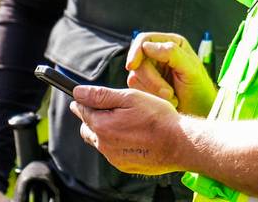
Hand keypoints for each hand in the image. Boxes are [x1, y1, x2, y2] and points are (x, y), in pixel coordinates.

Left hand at [70, 84, 186, 175]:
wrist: (179, 143)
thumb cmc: (158, 117)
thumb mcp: (130, 97)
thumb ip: (101, 95)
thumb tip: (78, 92)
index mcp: (102, 125)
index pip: (81, 109)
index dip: (85, 100)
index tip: (90, 96)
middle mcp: (104, 144)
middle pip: (87, 126)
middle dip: (95, 116)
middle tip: (115, 108)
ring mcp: (113, 157)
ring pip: (99, 140)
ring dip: (106, 130)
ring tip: (128, 122)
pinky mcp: (123, 165)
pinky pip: (112, 151)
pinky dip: (117, 142)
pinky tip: (134, 135)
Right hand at [126, 32, 217, 116]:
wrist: (200, 112)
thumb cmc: (200, 90)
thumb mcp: (190, 69)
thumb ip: (171, 53)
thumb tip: (146, 46)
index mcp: (171, 43)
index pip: (144, 40)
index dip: (135, 52)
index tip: (132, 65)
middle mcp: (158, 55)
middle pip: (138, 61)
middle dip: (151, 80)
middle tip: (169, 93)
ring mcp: (151, 71)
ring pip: (135, 77)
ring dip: (153, 90)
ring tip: (171, 97)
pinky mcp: (146, 87)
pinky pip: (137, 90)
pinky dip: (150, 97)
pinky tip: (165, 101)